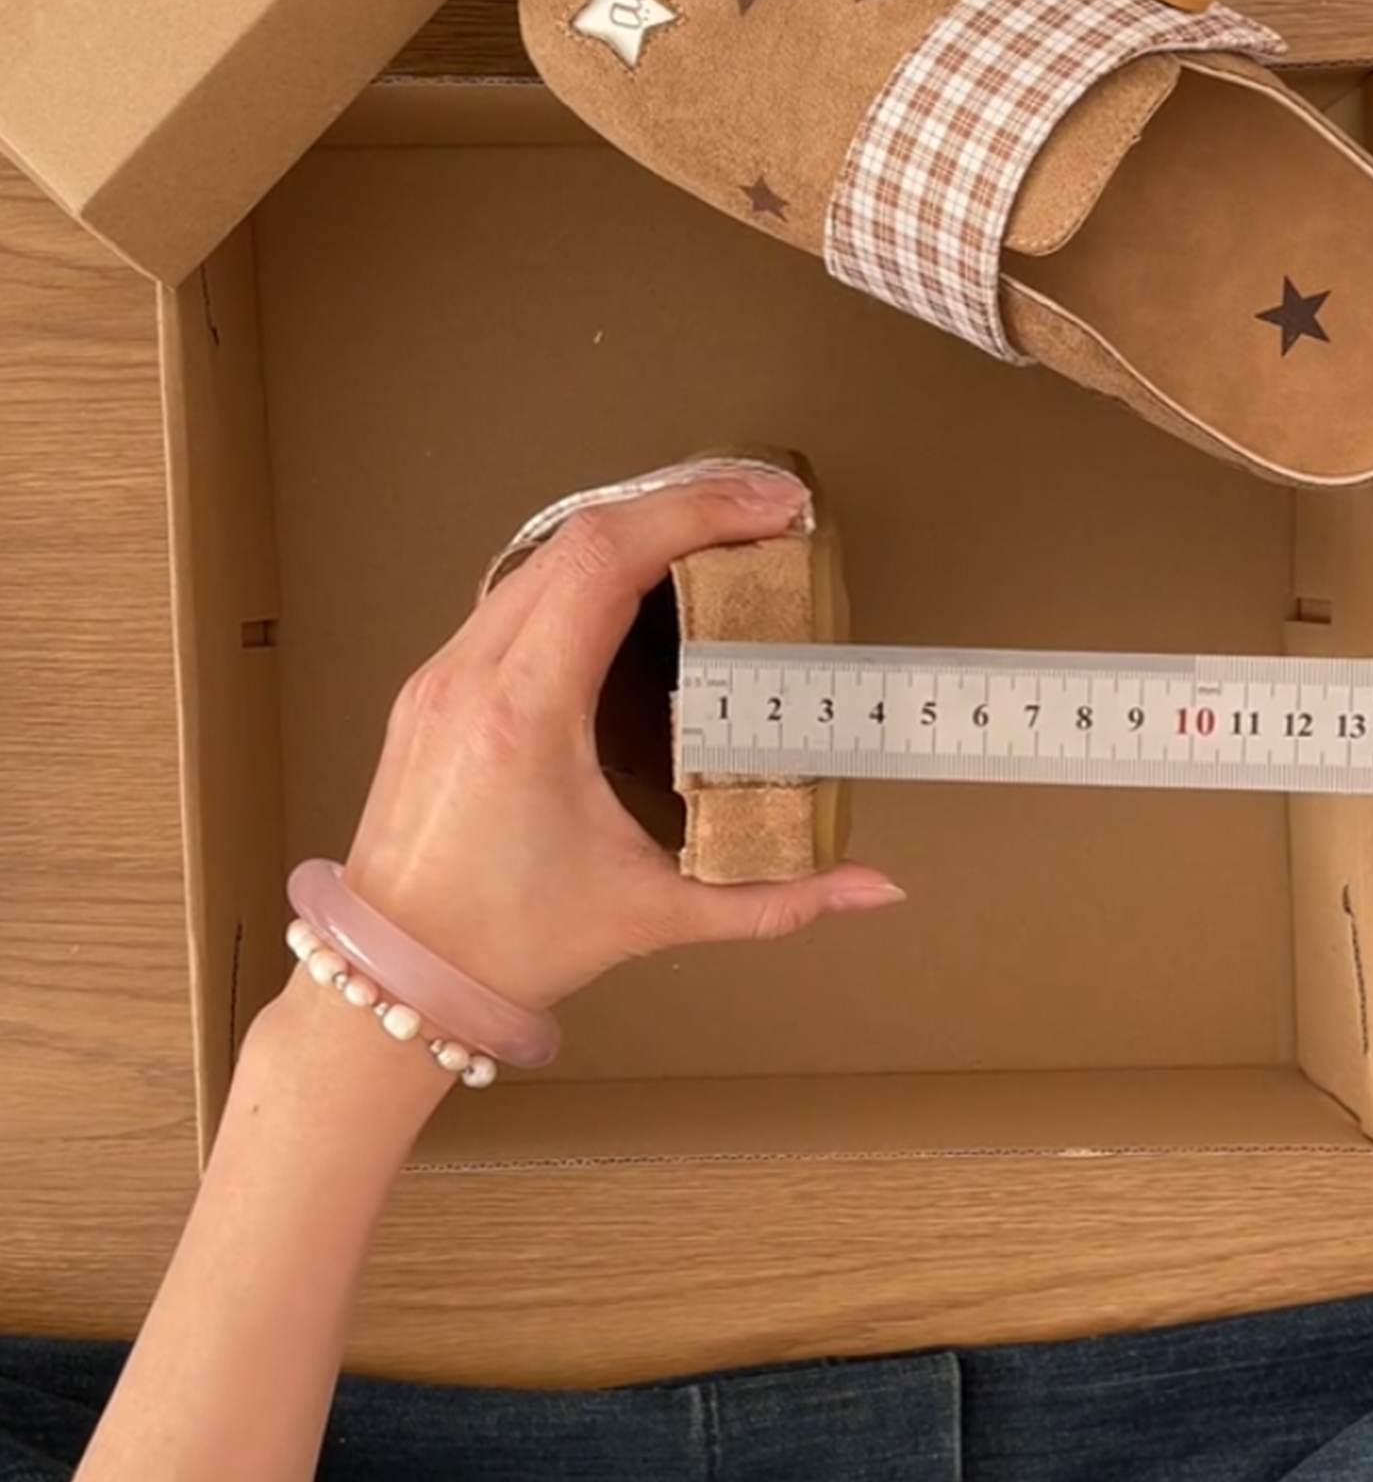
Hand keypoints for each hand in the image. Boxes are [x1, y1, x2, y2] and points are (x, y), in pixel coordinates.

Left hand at [341, 466, 904, 1014]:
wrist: (393, 980)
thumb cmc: (504, 946)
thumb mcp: (652, 916)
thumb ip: (776, 899)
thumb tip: (870, 886)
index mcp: (522, 713)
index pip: (606, 561)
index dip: (696, 513)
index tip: (768, 508)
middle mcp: (471, 673)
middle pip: (579, 533)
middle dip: (681, 501)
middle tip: (764, 505)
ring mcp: (443, 671)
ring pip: (543, 551)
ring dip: (632, 525)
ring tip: (714, 524)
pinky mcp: (436, 683)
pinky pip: (516, 588)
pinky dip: (587, 562)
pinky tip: (640, 571)